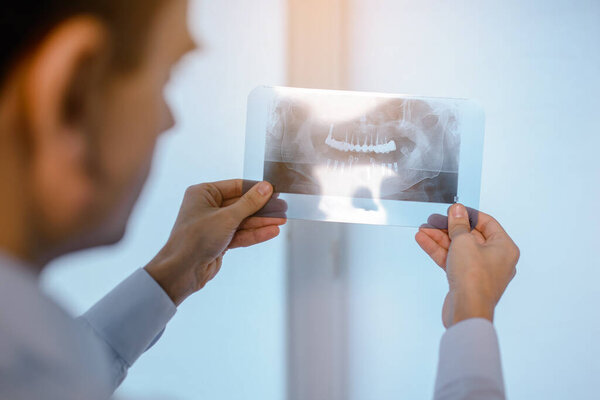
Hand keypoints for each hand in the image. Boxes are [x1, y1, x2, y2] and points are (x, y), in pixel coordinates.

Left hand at [145, 180, 285, 305]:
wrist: (182, 270)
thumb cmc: (195, 239)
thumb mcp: (227, 217)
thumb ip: (249, 203)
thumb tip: (266, 188)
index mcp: (203, 193)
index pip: (236, 186)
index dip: (256, 189)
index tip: (274, 190)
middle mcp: (207, 207)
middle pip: (241, 204)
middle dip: (261, 208)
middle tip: (282, 207)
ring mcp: (213, 225)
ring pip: (243, 220)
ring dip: (261, 222)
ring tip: (281, 220)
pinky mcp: (219, 240)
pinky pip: (240, 234)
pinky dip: (255, 234)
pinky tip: (271, 231)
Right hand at [415, 204, 519, 327]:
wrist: (467, 310)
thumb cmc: (474, 279)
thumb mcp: (464, 242)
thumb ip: (458, 224)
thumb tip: (457, 210)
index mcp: (504, 248)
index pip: (487, 223)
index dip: (468, 215)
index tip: (453, 210)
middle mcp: (496, 259)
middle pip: (470, 236)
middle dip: (448, 228)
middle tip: (433, 220)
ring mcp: (480, 271)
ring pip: (458, 249)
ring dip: (440, 239)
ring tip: (423, 229)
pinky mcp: (466, 281)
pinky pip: (453, 261)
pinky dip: (439, 251)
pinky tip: (424, 241)